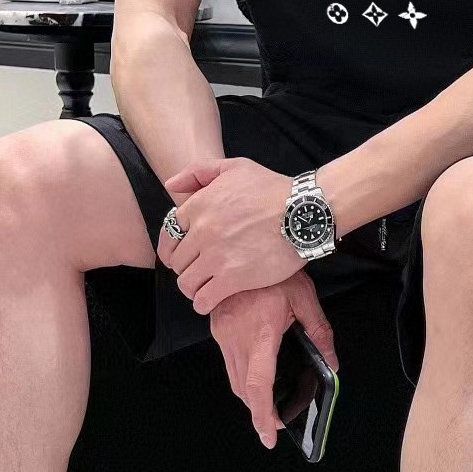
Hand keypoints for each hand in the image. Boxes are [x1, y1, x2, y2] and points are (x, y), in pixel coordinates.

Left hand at [156, 158, 303, 313]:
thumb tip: (170, 185)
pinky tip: (211, 302)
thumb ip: (198, 172)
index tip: (182, 257)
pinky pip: (204, 299)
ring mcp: (216, 256)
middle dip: (186, 269)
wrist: (304, 212)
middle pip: (177, 262)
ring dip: (193, 289)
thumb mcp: (235, 167)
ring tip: (205, 289)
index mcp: (199, 206)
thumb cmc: (273, 189)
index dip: (173, 249)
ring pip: (186, 283)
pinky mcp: (233, 278)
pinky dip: (204, 304)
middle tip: (199, 272)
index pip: (169, 235)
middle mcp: (202, 231)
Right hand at [210, 272, 337, 448]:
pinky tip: (256, 374)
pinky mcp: (217, 328)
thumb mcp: (305, 299)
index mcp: (260, 334)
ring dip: (248, 395)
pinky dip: (240, 376)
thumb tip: (332, 363)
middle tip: (274, 424)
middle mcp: (236, 338)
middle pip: (243, 389)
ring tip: (267, 406)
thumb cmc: (277, 267)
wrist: (241, 242)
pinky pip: (228, 361)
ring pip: (233, 378)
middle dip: (258, 411)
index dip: (263, 415)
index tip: (269, 434)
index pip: (258, 385)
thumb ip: (320, 334)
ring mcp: (222, 334)